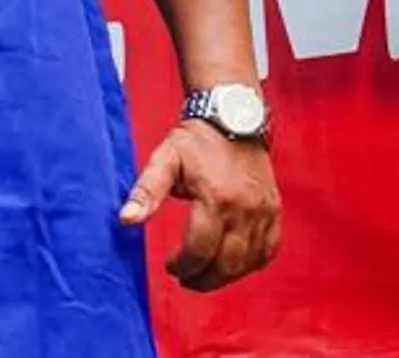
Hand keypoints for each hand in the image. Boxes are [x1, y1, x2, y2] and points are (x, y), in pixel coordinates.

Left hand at [120, 120, 280, 291]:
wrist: (233, 118)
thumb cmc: (195, 141)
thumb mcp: (165, 160)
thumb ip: (146, 191)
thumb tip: (125, 219)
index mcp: (216, 199)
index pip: (200, 250)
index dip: (182, 266)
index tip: (170, 265)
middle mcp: (245, 209)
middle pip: (226, 264)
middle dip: (203, 279)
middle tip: (185, 278)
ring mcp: (263, 211)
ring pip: (248, 263)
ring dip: (225, 276)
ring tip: (204, 274)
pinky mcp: (274, 210)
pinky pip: (268, 250)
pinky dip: (251, 264)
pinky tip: (232, 263)